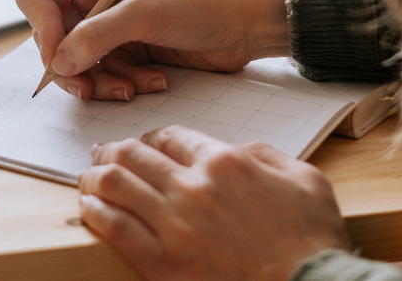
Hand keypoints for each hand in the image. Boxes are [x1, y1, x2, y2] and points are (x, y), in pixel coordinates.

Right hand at [15, 0, 288, 100]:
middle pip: (52, 38)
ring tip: (134, 86)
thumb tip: (57, 63)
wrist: (245, 24)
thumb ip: (97, 36)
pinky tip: (153, 82)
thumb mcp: (145, 15)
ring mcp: (108, 26)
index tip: (58, 56)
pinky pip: (102, 77)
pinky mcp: (124, 51)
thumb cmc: (200, 2)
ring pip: (76, 64)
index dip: (41, 28)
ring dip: (101, 81)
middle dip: (73, 65)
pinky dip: (121, 85)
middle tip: (89, 87)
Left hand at [78, 127, 350, 280]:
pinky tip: (88, 207)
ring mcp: (175, 226)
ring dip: (95, 176)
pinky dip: (95, 213)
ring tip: (87, 176)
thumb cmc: (314, 242)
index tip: (144, 144)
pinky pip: (115, 228)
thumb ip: (265, 155)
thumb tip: (239, 150)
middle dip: (112, 150)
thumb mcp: (304, 179)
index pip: (169, 137)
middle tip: (101, 152)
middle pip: (135, 155)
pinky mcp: (163, 264)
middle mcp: (193, 187)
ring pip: (117, 185)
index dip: (151, 138)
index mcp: (224, 162)